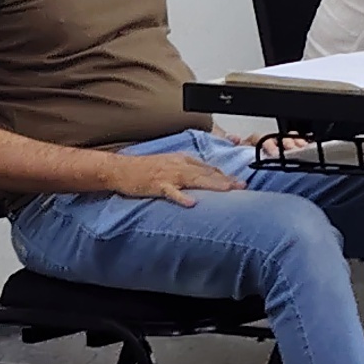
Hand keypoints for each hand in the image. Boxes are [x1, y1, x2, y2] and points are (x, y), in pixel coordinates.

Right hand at [100, 149, 237, 205]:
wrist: (121, 169)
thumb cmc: (144, 169)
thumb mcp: (169, 165)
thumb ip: (186, 171)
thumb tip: (203, 181)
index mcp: (182, 160)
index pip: (208, 168)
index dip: (225, 175)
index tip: (239, 183)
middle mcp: (178, 165)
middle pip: (206, 172)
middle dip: (226, 180)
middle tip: (242, 187)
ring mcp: (168, 175)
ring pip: (194, 179)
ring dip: (212, 184)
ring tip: (227, 191)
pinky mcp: (157, 185)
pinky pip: (171, 191)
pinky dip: (182, 197)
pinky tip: (192, 203)